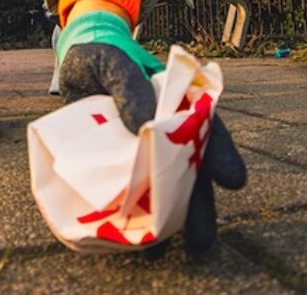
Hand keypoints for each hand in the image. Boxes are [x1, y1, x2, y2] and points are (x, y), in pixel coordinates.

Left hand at [56, 11, 246, 254]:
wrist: (73, 64)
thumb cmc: (102, 56)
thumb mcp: (113, 62)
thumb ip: (129, 87)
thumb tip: (143, 124)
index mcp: (178, 102)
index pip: (206, 129)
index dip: (220, 154)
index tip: (232, 180)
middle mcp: (166, 131)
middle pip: (190, 170)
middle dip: (198, 206)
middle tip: (203, 239)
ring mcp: (143, 150)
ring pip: (164, 188)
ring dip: (171, 219)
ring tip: (177, 249)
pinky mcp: (118, 164)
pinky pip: (130, 193)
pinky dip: (135, 215)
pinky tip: (138, 239)